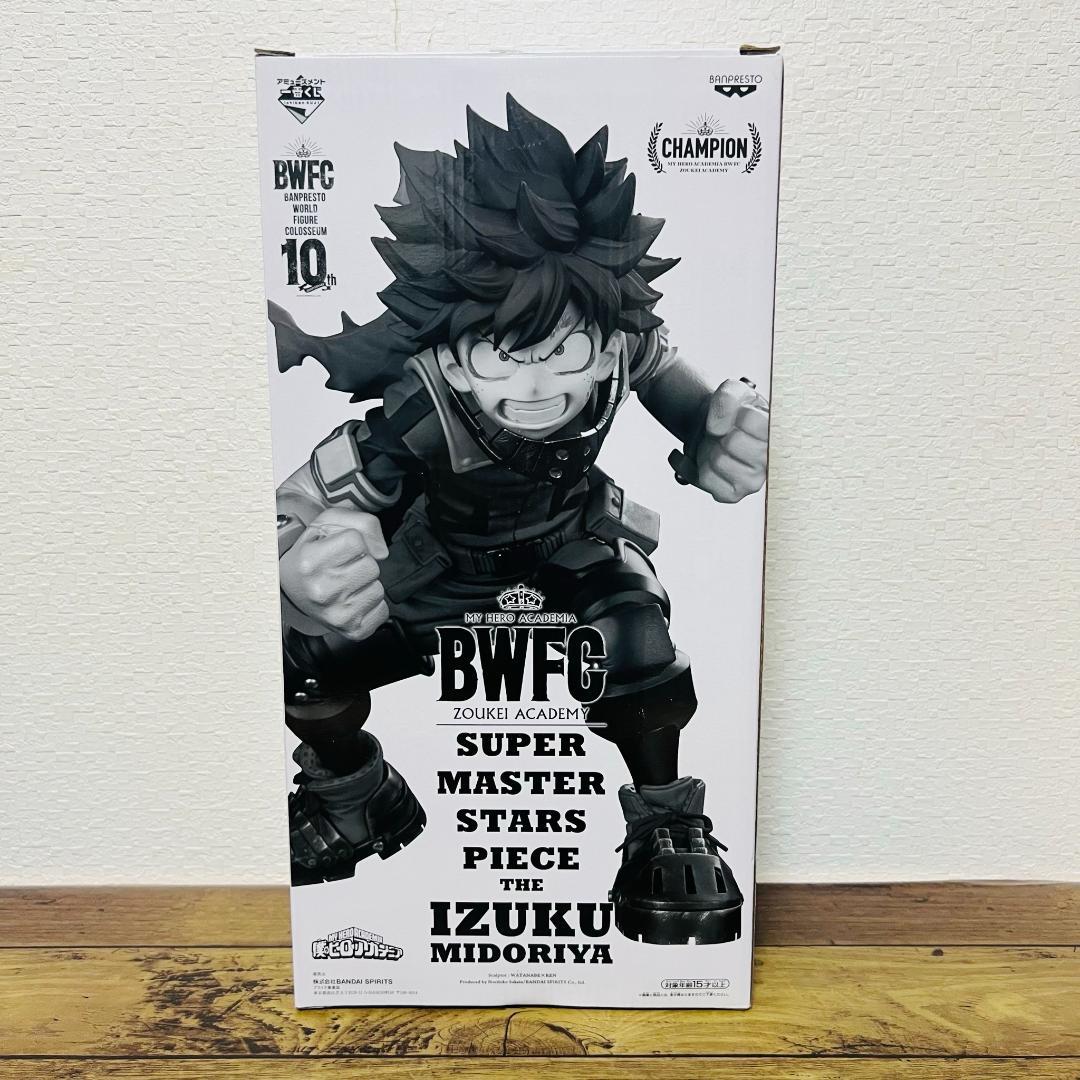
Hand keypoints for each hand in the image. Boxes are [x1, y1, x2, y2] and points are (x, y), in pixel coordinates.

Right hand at [279, 507, 389, 640]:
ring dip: (367, 585)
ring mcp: (336, 614)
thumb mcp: (327, 525)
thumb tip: (382, 552)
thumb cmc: (311, 554)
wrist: (291, 588)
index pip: (356, 541)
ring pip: (378, 589)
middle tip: (343, 568)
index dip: (353, 541)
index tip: (339, 549)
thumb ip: (361, 523)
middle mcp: (321, 590)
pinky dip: (373, 605)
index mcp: (311, 562)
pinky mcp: (352, 630)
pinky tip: (354, 600)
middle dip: (362, 563)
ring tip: (347, 584)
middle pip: (371, 566)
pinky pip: (383, 611)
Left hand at [693, 379, 769, 502]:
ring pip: (717, 461)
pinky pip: (706, 479)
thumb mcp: (733, 391)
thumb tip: (717, 428)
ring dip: (709, 449)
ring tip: (718, 446)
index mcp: (778, 433)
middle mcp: (770, 460)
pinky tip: (710, 461)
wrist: (714, 428)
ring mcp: (754, 480)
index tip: (737, 415)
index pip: (753, 422)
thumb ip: (728, 397)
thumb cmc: (730, 413)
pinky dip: (699, 467)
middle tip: (725, 433)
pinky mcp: (733, 494)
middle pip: (732, 443)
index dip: (735, 414)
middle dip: (721, 434)